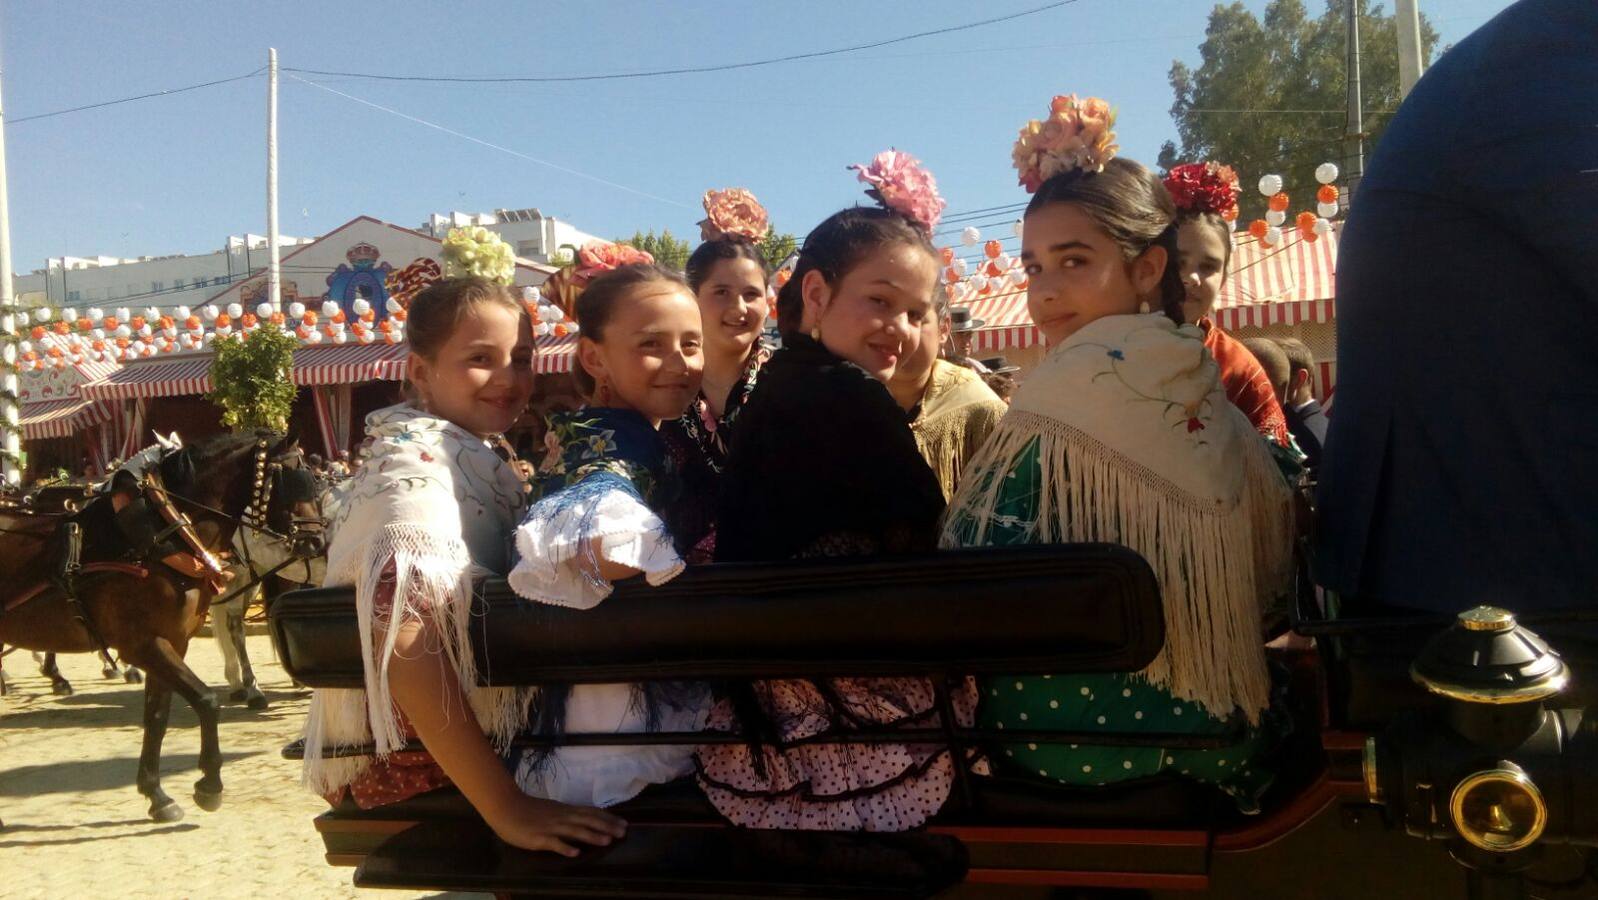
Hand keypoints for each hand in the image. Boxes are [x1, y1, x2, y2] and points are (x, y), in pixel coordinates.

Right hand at [484, 793, 627, 857]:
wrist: (506, 807)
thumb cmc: (527, 809)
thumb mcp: (552, 809)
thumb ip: (566, 814)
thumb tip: (582, 818)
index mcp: (565, 810)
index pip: (591, 813)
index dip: (608, 818)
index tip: (623, 823)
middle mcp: (562, 817)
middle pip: (588, 821)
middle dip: (607, 826)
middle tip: (623, 832)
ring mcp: (551, 827)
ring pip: (575, 831)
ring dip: (592, 836)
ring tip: (607, 841)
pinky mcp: (539, 838)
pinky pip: (554, 843)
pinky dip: (565, 848)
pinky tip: (575, 853)